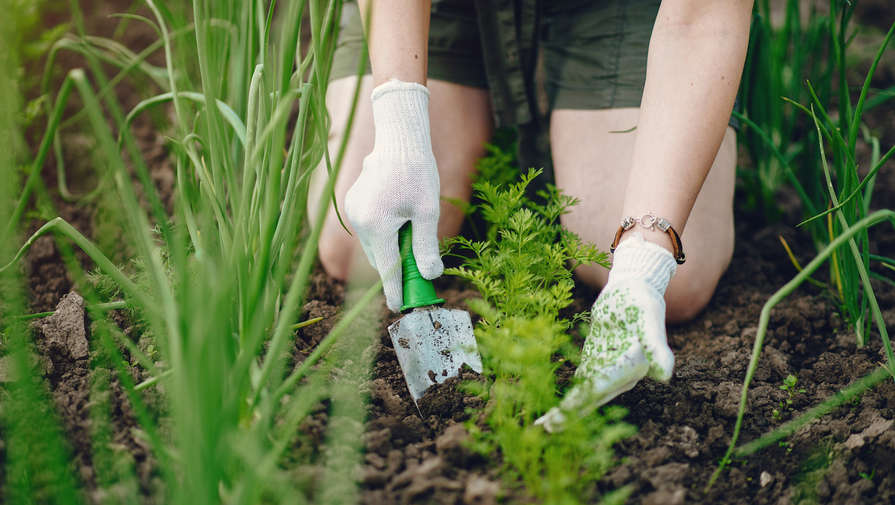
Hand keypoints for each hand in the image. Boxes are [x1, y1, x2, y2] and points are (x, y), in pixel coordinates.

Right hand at [345, 80, 442, 311]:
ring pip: (373, 245)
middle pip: (379, 259)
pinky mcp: (353, 203)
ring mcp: (353, 212)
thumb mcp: (427, 212)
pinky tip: (398, 220)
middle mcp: (359, 221)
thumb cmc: (417, 172)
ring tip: (410, 238)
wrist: (398, 139)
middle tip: (417, 274)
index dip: (395, 290)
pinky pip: (369, 229)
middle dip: (396, 268)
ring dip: (390, 249)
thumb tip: (430, 275)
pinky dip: (383, 234)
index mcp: (377, 226)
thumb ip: (426, 246)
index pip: (387, 269)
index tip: (399, 307)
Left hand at [535, 233, 675, 431]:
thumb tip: (665, 375)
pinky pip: (581, 382)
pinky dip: (568, 395)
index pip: (604, 385)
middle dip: (571, 412)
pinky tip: (552, 408)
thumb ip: (656, 346)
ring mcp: (607, 369)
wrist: (634, 289)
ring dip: (566, 410)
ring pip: (585, 394)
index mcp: (633, 367)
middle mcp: (621, 374)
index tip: (565, 411)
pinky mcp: (596, 361)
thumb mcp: (649, 319)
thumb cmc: (643, 302)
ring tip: (545, 426)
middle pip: (593, 396)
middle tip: (548, 428)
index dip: (584, 399)